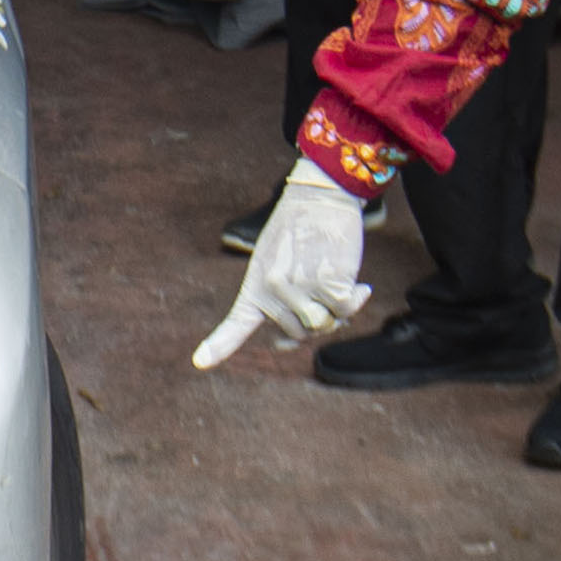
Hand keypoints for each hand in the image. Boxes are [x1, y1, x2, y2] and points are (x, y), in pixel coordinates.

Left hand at [193, 161, 373, 367]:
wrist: (318, 197)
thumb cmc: (298, 234)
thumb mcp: (275, 266)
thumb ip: (280, 304)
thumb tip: (287, 344)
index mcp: (255, 287)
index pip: (235, 323)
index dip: (218, 347)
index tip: (199, 362)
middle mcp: (273, 290)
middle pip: (301, 333)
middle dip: (317, 319)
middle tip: (326, 292)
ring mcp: (300, 287)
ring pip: (324, 325)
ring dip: (337, 312)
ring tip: (341, 286)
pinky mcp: (329, 282)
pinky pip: (346, 310)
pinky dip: (355, 301)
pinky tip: (360, 286)